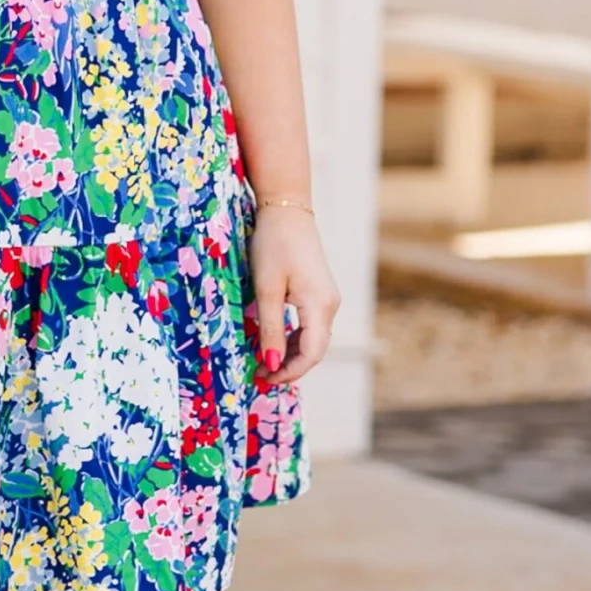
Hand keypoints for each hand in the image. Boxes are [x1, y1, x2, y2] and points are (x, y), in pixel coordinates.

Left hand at [250, 205, 338, 386]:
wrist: (287, 210)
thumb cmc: (273, 246)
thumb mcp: (266, 289)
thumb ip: (270, 328)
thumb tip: (271, 363)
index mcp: (319, 305)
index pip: (312, 353)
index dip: (290, 373)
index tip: (264, 380)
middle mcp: (330, 305)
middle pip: (315, 349)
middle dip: (289, 368)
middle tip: (260, 377)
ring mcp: (328, 299)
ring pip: (313, 339)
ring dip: (291, 355)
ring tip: (264, 364)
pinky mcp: (321, 293)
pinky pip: (311, 325)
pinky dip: (294, 339)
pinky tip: (275, 343)